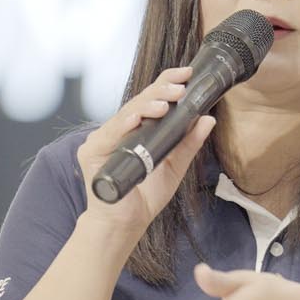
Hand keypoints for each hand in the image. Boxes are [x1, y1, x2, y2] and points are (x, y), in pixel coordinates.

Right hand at [75, 67, 215, 243]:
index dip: (166, 84)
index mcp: (135, 130)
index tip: (186, 75)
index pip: (150, 100)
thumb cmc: (145, 198)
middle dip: (161, 92)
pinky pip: (109, 134)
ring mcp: (103, 139)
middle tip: (180, 87)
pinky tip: (136, 119)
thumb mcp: (174, 167)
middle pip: (139, 103)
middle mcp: (117, 130)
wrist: (125, 225)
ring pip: (126, 114)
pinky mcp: (91, 153)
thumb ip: (188, 143)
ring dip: (146, 106)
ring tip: (166, 103)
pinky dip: (123, 125)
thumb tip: (207, 119)